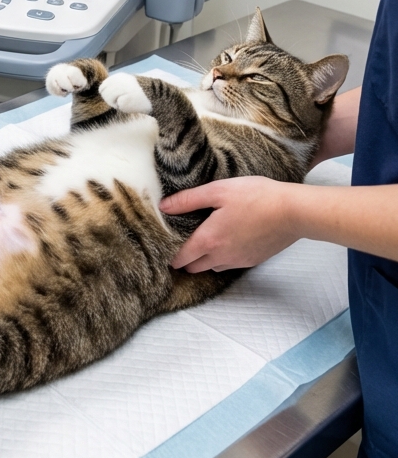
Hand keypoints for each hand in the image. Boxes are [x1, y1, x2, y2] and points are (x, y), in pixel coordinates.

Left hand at [159, 176, 301, 272]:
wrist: (294, 211)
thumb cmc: (255, 196)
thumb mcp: (217, 190)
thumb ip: (188, 200)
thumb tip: (164, 207)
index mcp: (209, 240)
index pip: (180, 258)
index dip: (169, 254)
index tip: (163, 245)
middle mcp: (222, 257)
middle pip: (194, 267)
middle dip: (184, 258)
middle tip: (180, 241)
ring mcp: (239, 261)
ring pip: (212, 267)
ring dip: (203, 259)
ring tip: (202, 240)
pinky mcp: (253, 260)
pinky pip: (230, 264)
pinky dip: (221, 258)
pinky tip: (225, 241)